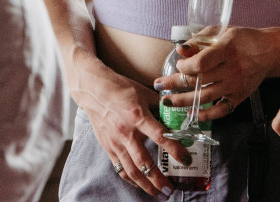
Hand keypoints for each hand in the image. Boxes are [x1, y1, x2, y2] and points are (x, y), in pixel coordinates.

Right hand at [74, 57, 187, 198]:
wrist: (93, 90)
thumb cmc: (120, 88)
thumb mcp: (144, 92)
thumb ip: (160, 106)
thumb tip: (176, 114)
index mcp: (138, 116)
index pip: (160, 137)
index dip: (175, 149)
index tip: (186, 159)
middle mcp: (127, 133)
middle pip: (145, 162)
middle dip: (159, 179)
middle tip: (171, 190)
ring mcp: (116, 142)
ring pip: (132, 170)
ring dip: (146, 185)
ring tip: (159, 194)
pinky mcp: (108, 147)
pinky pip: (120, 168)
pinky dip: (131, 179)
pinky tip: (140, 184)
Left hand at [153, 28, 270, 122]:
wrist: (269, 52)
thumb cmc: (242, 39)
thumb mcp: (222, 32)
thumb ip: (200, 40)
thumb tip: (180, 50)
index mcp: (226, 50)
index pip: (202, 63)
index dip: (186, 66)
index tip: (178, 65)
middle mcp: (232, 69)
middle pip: (199, 81)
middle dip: (175, 84)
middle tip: (158, 85)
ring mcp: (236, 86)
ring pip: (206, 97)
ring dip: (184, 101)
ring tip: (168, 101)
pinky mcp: (239, 97)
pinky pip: (221, 110)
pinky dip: (207, 114)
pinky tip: (193, 113)